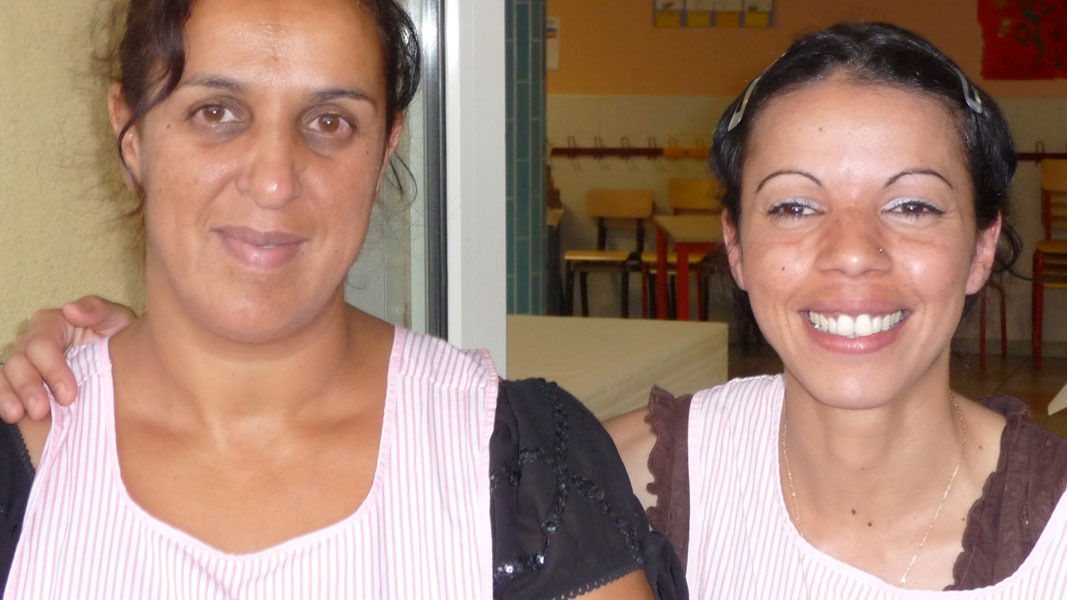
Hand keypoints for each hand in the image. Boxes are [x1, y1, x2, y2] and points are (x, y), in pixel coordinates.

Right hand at [0, 296, 134, 422]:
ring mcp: (23, 362)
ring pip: (6, 375)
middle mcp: (31, 340)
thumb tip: (71, 310)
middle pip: (19, 361)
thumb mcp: (116, 319)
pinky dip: (4, 401)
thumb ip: (97, 310)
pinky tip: (11, 415)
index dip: (52, 370)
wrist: (126, 361)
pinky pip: (3, 388)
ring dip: (9, 396)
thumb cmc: (117, 338)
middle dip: (29, 387)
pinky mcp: (20, 381)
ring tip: (16, 415)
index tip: (69, 395)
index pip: (42, 345)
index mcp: (52, 323)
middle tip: (41, 411)